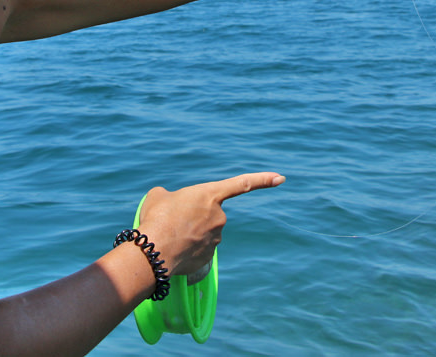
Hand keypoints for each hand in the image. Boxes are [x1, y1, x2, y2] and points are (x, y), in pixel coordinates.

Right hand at [136, 172, 284, 275]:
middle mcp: (219, 217)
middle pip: (209, 213)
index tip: (281, 178)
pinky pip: (198, 249)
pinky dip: (187, 249)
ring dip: (189, 233)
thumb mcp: (159, 196)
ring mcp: (215, 239)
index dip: (263, 180)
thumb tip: (170, 203)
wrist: (154, 252)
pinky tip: (173, 249)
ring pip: (203, 232)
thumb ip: (170, 196)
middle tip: (172, 220)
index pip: (243, 184)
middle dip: (194, 217)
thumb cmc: (157, 218)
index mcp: (210, 195)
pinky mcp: (208, 258)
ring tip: (168, 235)